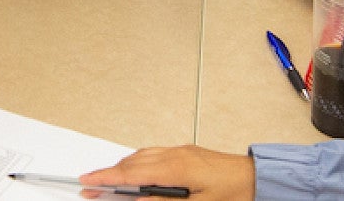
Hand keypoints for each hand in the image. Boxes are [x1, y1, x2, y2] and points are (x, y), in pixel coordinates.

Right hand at [81, 146, 254, 200]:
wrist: (255, 177)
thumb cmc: (234, 192)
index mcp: (176, 167)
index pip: (132, 173)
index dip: (107, 177)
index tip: (88, 181)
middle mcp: (176, 154)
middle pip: (133, 162)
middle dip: (110, 173)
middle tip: (91, 186)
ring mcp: (181, 151)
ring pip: (143, 156)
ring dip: (124, 167)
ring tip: (109, 180)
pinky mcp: (187, 153)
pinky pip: (155, 154)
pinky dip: (139, 162)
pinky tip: (137, 170)